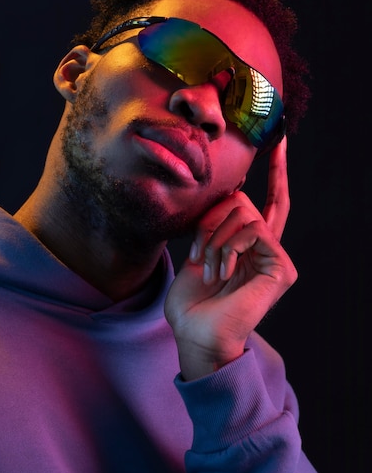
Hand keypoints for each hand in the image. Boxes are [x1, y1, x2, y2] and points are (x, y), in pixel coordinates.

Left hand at [164, 137, 297, 380]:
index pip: (266, 200)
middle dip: (210, 219)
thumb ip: (216, 220)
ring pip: (244, 213)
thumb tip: (230, 188)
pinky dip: (228, 247)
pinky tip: (222, 271)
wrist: (195, 332)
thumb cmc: (192, 300)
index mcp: (248, 244)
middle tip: (197, 252)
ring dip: (214, 238)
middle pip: (244, 201)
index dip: (275, 170)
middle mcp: (266, 248)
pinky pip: (253, 230)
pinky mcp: (281, 267)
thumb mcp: (198, 250)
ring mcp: (275, 258)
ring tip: (208, 268)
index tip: (277, 140)